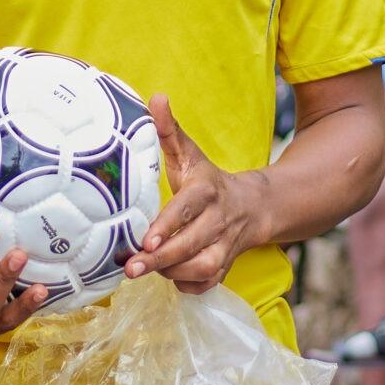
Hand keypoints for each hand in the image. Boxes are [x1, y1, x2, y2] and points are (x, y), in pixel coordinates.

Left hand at [124, 94, 268, 293]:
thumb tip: (154, 97)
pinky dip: (188, 287)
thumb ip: (168, 129)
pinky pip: (208, 285)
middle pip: (192, 244)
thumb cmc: (206, 180)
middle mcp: (219, 220)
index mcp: (207, 191)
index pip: (187, 209)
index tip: (146, 240)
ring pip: (202, 268)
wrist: (253, 206)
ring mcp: (225, 246)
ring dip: (173, 273)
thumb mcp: (189, 153)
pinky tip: (168, 279)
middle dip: (160, 259)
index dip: (168, 225)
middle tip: (131, 267)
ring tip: (145, 270)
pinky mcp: (226, 267)